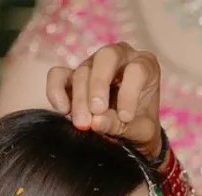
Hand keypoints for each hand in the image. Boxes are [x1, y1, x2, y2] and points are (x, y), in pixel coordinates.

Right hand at [46, 42, 162, 160]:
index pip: (137, 70)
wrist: (128, 133)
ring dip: (80, 98)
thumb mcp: (140, 131)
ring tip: (83, 124)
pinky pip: (58, 74)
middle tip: (96, 111)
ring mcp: (93, 63)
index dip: (129, 93)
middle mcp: (120, 57)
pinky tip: (63, 110)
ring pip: (82, 70)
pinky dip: (56, 90)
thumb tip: (95, 122)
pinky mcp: (71, 75)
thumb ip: (122, 126)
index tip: (125, 117)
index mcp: (145, 65)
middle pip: (106, 57)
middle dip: (99, 84)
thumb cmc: (140, 126)